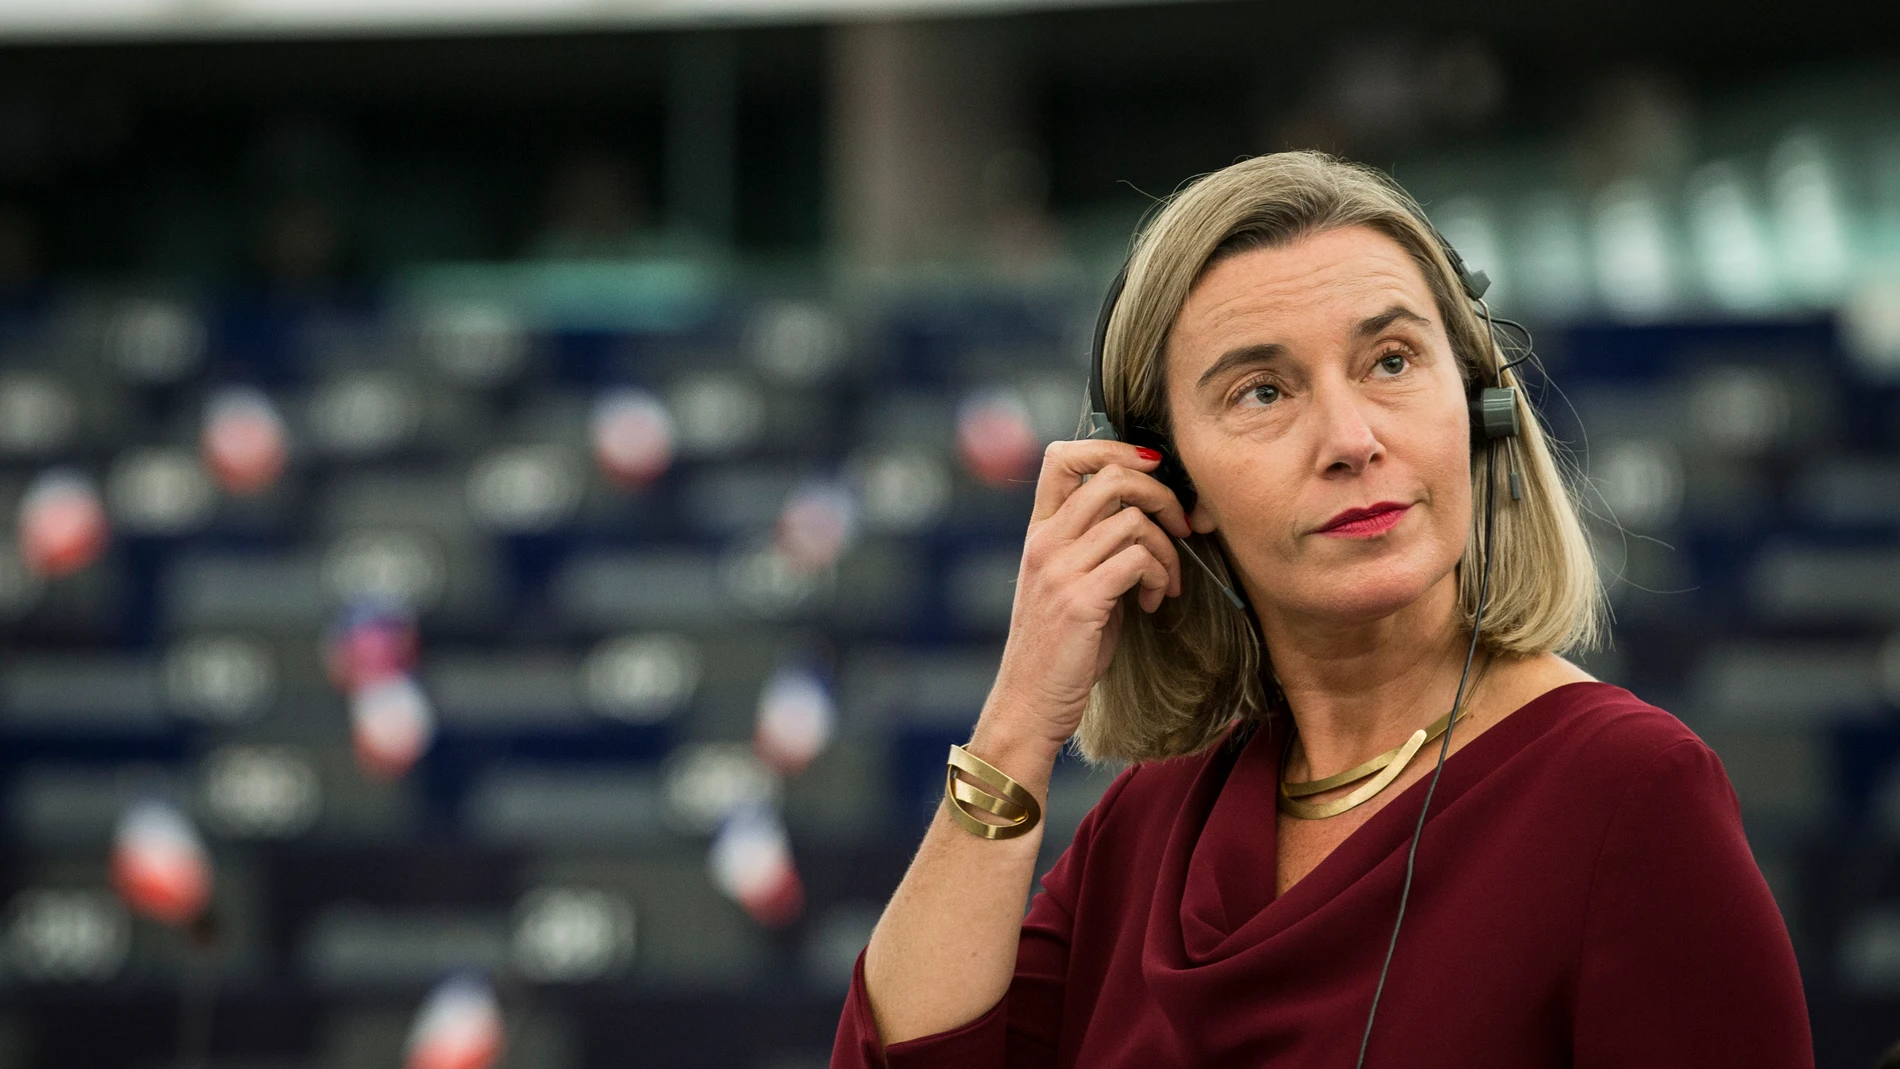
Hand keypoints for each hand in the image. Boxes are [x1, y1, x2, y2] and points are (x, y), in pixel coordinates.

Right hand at [981, 440, 1191, 753]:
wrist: (1028, 705)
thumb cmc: (1059, 648)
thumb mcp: (1070, 584)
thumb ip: (1094, 543)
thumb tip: (1145, 510)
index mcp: (1038, 532)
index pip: (1064, 456)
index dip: (1114, 448)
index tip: (1151, 472)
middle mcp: (1044, 541)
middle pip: (1112, 475)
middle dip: (1161, 494)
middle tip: (1181, 526)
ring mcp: (1059, 569)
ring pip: (1134, 519)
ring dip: (1168, 549)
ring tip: (1168, 581)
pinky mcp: (1081, 599)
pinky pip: (1139, 559)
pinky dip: (1161, 576)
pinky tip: (1156, 602)